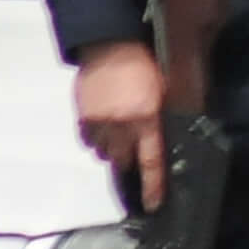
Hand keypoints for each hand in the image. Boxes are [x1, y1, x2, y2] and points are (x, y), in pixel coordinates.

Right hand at [75, 40, 166, 210]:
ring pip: (104, 153)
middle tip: (135, 154)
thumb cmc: (143, 63)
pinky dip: (97, 140)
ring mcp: (98, 122)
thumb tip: (166, 137)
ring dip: (113, 150)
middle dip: (130, 162)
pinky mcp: (82, 117)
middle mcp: (121, 124)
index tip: (153, 203)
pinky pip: (89, 141)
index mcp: (145, 117)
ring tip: (120, 134)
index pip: (151, 160)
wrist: (109, 45)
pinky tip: (105, 127)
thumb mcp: (164, 88)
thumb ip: (163, 114)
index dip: (152, 185)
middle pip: (123, 161)